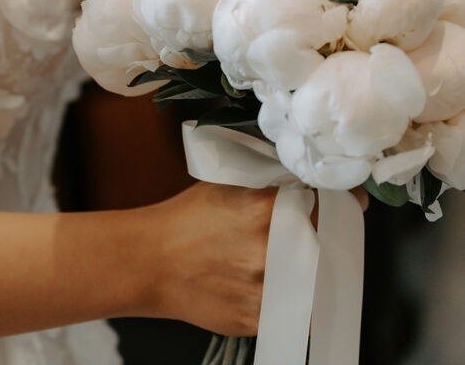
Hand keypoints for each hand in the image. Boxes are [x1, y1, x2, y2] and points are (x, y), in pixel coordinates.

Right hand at [137, 180, 369, 337]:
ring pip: (316, 279)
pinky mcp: (257, 318)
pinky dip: (294, 297)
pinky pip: (295, 310)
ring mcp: (264, 289)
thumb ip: (271, 185)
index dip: (343, 200)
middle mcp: (269, 250)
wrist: (150, 261)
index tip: (351, 200)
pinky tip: (279, 281)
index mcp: (263, 209)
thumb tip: (313, 182)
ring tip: (300, 256)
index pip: (327, 203)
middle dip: (331, 234)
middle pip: (328, 242)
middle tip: (329, 227)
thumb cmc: (187, 219)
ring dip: (316, 268)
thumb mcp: (229, 184)